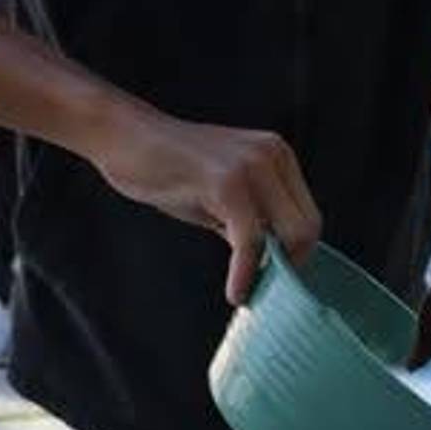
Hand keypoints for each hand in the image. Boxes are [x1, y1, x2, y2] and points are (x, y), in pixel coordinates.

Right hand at [85, 101, 321, 304]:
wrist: (122, 136)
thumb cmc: (168, 168)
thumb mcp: (223, 195)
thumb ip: (252, 221)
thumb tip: (274, 264)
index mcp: (277, 156)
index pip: (309, 216)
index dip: (296, 253)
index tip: (274, 277)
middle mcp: (272, 156)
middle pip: (308, 228)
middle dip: (290, 265)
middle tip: (264, 288)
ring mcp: (252, 166)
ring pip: (289, 235)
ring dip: (270, 273)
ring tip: (246, 293)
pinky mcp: (227, 183)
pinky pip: (251, 241)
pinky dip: (244, 273)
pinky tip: (234, 292)